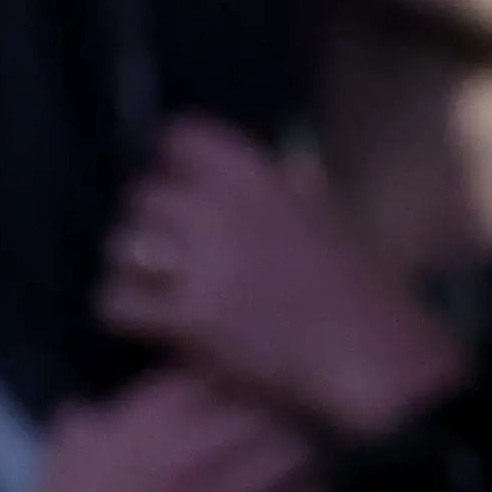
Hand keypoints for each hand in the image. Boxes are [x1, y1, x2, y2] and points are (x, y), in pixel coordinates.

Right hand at [0, 367, 327, 491]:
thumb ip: (87, 421)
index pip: (231, 368)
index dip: (252, 375)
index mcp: (156, 416)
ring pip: (297, 453)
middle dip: (291, 411)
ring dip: (309, 455)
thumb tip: (84, 408)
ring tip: (311, 461)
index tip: (258, 389)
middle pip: (276, 404)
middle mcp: (193, 448)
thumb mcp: (67, 454)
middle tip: (300, 423)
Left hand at [96, 116, 462, 434]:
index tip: (169, 182)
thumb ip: (283, 188)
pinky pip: (118, 303)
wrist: (373, 352)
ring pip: (122, 247)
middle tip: (160, 250)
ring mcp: (206, 266)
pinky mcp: (192, 321)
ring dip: (129, 266)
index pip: (180, 138)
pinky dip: (120, 310)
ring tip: (148, 285)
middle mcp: (226, 212)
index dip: (165, 161)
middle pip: (142, 196)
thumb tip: (265, 166)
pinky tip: (141, 319)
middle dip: (145, 223)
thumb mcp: (324, 213)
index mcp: (260, 177)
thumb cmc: (360, 287)